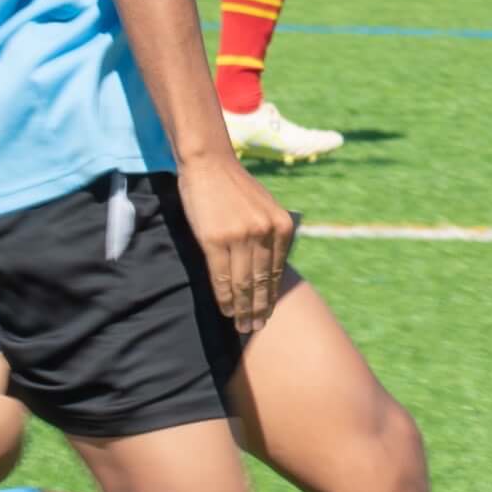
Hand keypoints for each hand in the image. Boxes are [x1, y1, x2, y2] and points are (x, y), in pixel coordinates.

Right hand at [177, 151, 297, 333]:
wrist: (209, 163)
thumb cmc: (235, 187)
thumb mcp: (265, 208)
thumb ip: (270, 237)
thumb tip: (269, 274)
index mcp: (282, 227)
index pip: (277, 272)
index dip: (270, 297)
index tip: (267, 315)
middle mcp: (265, 233)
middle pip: (261, 282)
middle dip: (259, 309)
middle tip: (255, 329)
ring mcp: (241, 237)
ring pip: (243, 284)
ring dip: (242, 309)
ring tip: (241, 326)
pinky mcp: (215, 240)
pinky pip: (221, 277)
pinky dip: (224, 298)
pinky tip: (225, 310)